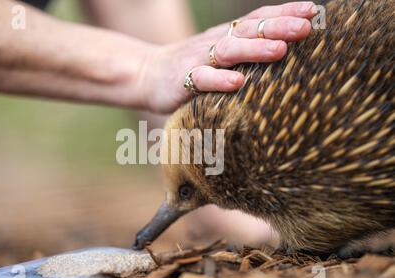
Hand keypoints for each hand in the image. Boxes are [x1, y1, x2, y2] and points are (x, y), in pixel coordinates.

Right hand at [140, 1, 317, 113]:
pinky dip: (219, 80)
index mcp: (228, 35)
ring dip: (255, 49)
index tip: (313, 11)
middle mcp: (215, 43)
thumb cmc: (193, 68)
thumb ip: (246, 54)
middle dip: (278, 27)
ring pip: (229, 51)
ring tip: (280, 51)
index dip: (284, 12)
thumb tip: (286, 53)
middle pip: (249, 30)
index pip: (258, 18)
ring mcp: (198, 60)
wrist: (149, 75)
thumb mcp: (220, 56)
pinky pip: (202, 79)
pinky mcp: (183, 81)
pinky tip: (237, 83)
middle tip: (306, 27)